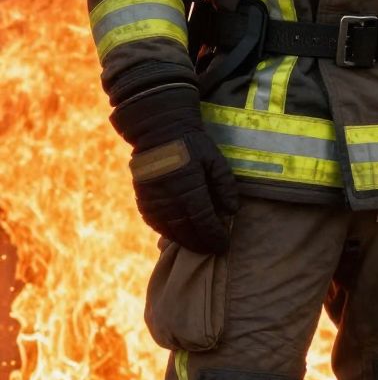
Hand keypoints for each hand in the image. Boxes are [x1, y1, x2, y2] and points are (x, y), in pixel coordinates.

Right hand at [112, 82, 238, 253]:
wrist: (159, 131)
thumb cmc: (192, 144)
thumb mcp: (215, 160)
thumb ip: (225, 186)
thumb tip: (232, 211)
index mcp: (190, 190)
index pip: (205, 223)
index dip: (215, 237)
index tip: (224, 245)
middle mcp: (170, 201)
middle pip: (187, 233)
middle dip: (202, 244)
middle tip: (213, 249)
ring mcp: (154, 202)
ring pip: (170, 231)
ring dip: (185, 241)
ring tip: (198, 244)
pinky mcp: (143, 201)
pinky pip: (155, 224)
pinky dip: (168, 232)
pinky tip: (178, 232)